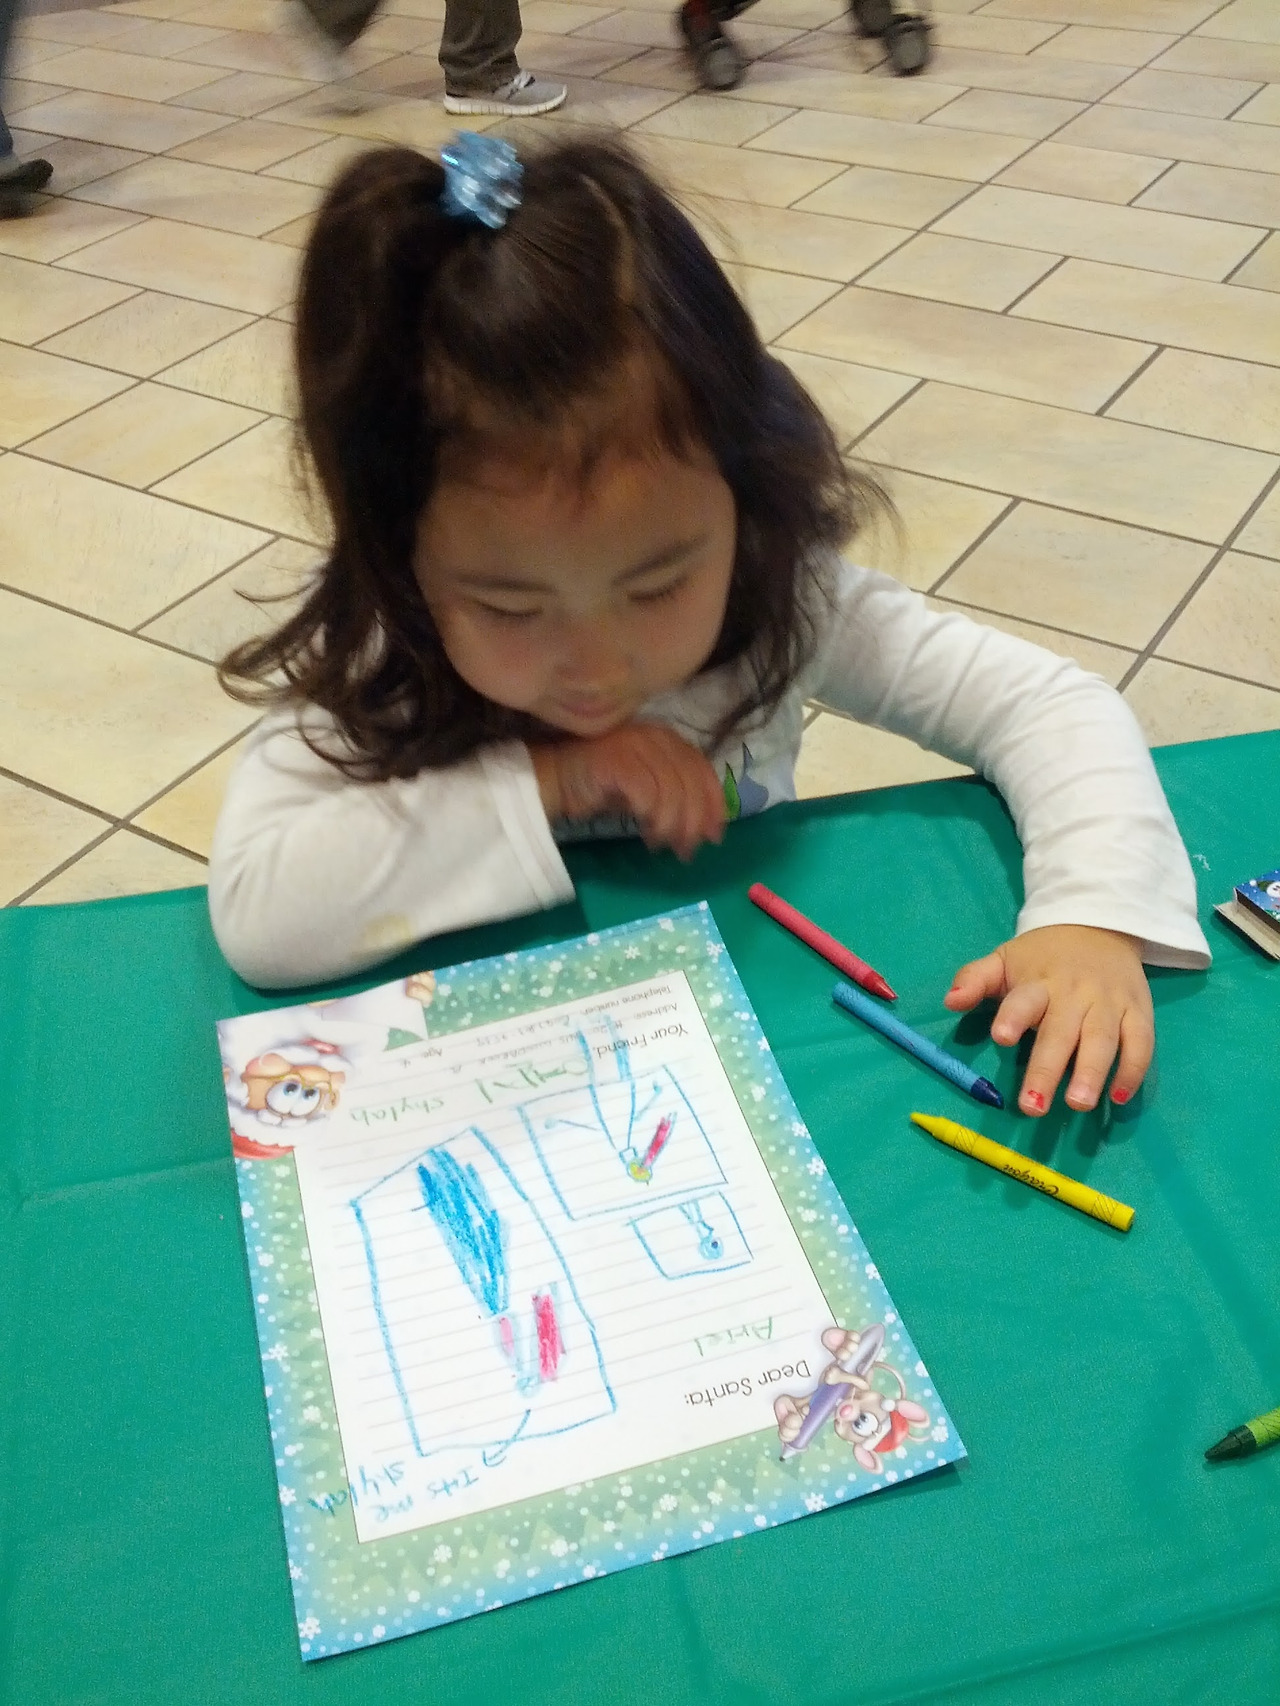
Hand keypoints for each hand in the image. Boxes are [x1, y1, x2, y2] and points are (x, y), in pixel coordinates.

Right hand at [529, 723, 725, 861]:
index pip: (703, 771)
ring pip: (672, 791)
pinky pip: (648, 794)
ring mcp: (636, 743)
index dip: (714, 805)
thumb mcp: (648, 789)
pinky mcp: (617, 758)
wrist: (556, 779)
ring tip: (661, 844)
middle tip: (686, 850)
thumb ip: (675, 796)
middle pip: (691, 783)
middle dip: (694, 822)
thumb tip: (706, 827)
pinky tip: (646, 833)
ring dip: (672, 826)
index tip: (715, 836)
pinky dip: (653, 818)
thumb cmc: (603, 787)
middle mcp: (656, 735)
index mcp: (668, 738)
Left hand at [943, 925, 1152, 1116]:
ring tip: (1079, 1105)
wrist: (1098, 923)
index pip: (1024, 999)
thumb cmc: (1040, 956)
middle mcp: (1075, 994)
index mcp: (1038, 982)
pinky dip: (1133, 1070)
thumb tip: (949, 1001)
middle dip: (1047, 1069)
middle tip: (1034, 1107)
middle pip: (1061, 1032)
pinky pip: (1141, 1043)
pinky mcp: (1138, 1011)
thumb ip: (974, 979)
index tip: (1000, 1037)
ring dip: (1092, 1073)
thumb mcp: (1003, 959)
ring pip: (1103, 1039)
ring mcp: (1109, 1003)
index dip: (1013, 1016)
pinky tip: (1119, 1098)